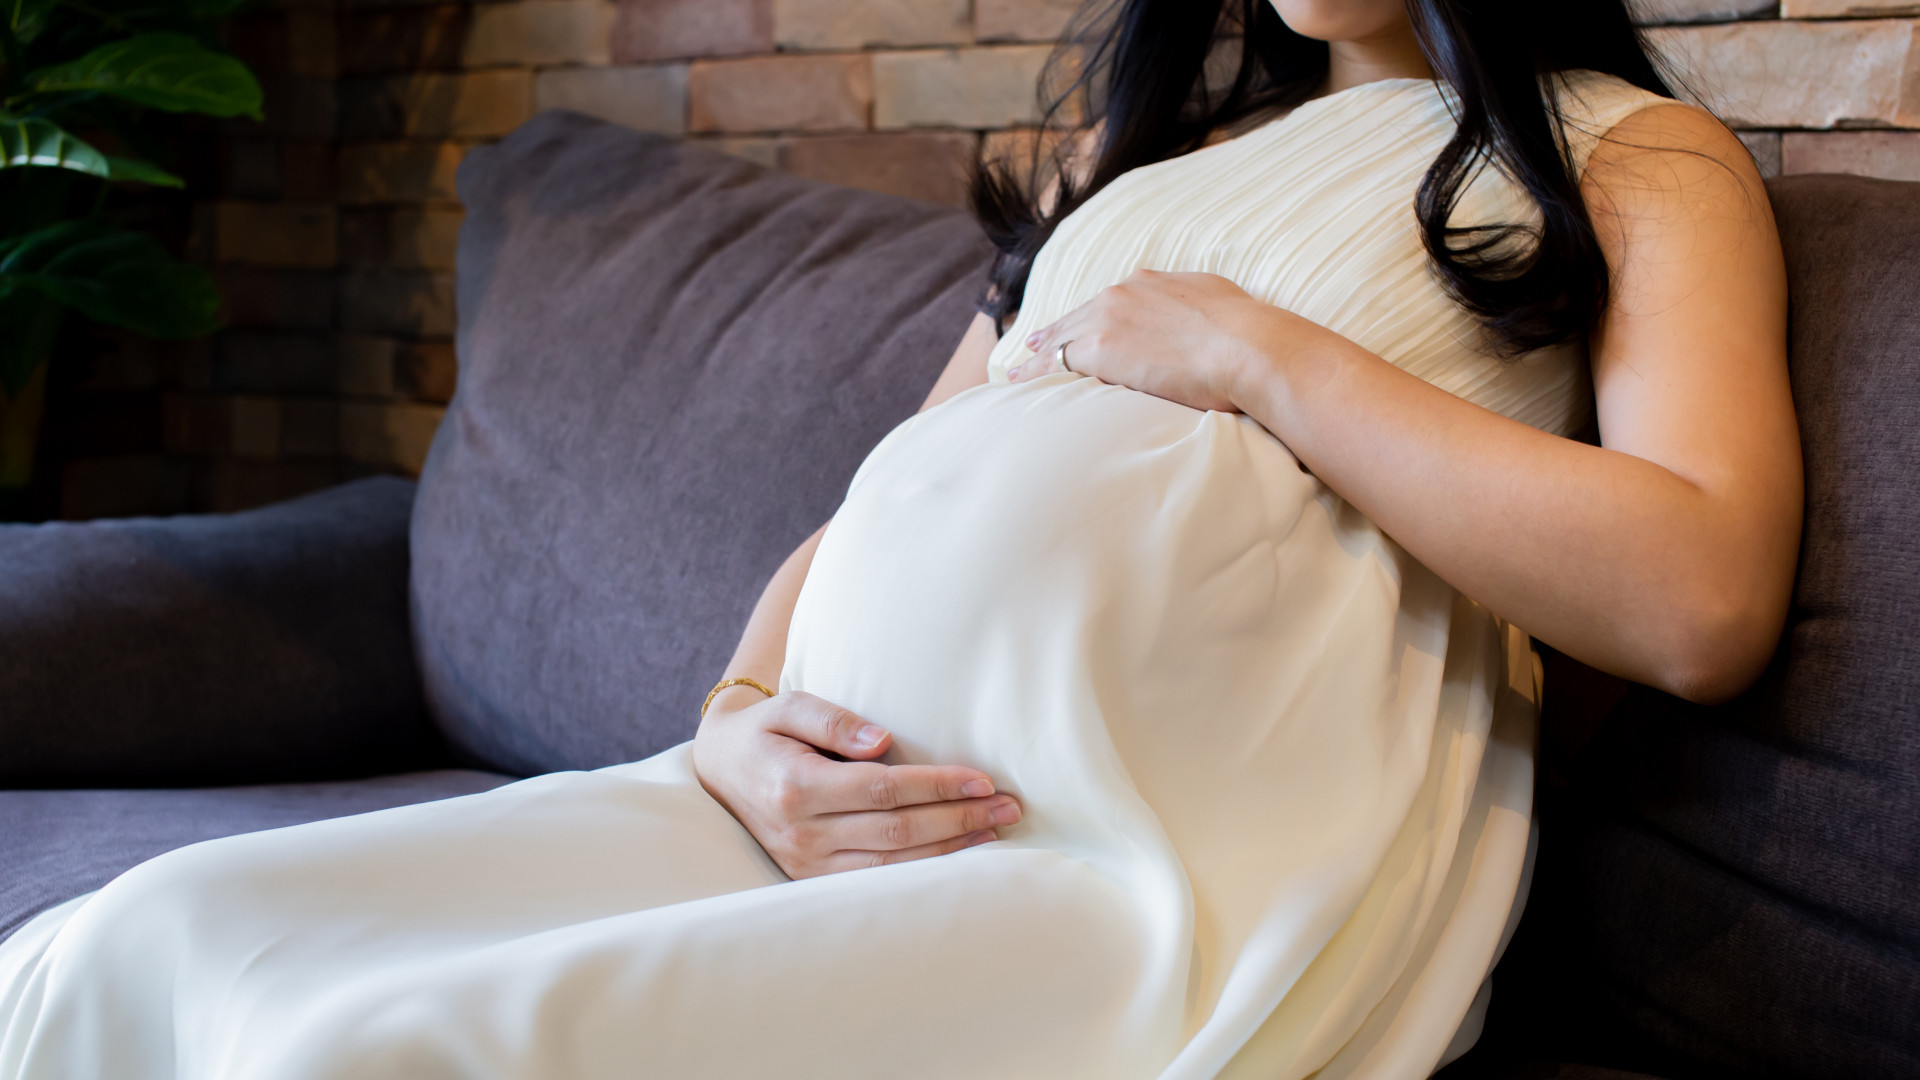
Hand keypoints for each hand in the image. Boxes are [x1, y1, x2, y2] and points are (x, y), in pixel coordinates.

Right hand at [691, 689, 1021, 878]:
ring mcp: (805, 864)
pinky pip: (876, 885)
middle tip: (1008, 808)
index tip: (983, 779)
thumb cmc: (765, 730)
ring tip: (996, 834)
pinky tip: (958, 860)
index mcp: (796, 788)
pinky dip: (922, 876)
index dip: (936, 787)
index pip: (882, 791)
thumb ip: (831, 720)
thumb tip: (880, 740)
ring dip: (950, 852)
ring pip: (892, 869)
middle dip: (958, 820)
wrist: (720, 768)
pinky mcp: (811, 880)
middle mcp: (802, 834)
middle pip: (896, 833)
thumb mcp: (788, 706)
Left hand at [1008, 269, 1332, 413]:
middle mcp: (1120, 294)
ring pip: (1058, 340)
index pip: (1105, 302)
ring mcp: (1106, 320)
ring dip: (1036, 359)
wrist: (1248, 347)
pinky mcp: (1099, 351)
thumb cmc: (1246, 331)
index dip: (1087, 318)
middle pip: (1074, 318)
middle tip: (1029, 349)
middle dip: (1051, 334)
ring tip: (1015, 376)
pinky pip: (1055, 365)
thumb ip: (1189, 301)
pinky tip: (1020, 386)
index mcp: (1148, 283)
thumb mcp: (1214, 298)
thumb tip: (1191, 310)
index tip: (1073, 329)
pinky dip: (1035, 376)